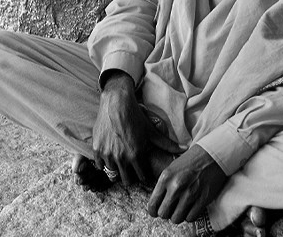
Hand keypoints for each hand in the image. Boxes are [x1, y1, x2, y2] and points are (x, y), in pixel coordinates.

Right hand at [93, 71, 177, 185]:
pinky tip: (110, 155)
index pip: (141, 178)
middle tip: (132, 168)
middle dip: (130, 176)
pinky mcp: (97, 149)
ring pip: (112, 173)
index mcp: (136, 155)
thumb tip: (185, 149)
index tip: (144, 171)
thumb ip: (167, 144)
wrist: (117, 102)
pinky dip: (104, 163)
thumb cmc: (136, 116)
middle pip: (126, 180)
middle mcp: (121, 158)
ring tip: (121, 161)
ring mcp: (107, 154)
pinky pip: (100, 165)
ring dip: (117, 169)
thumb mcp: (152, 131)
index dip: (144, 176)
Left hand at [147, 144, 226, 223]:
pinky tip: (191, 207)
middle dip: (166, 213)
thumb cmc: (190, 162)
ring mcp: (190, 193)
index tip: (156, 211)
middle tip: (170, 208)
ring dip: (178, 215)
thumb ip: (163, 186)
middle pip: (163, 214)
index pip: (152, 204)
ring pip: (176, 219)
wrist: (211, 155)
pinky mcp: (202, 199)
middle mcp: (176, 186)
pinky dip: (190, 215)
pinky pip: (191, 218)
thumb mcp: (171, 169)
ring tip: (181, 207)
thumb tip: (157, 204)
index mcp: (166, 177)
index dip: (153, 211)